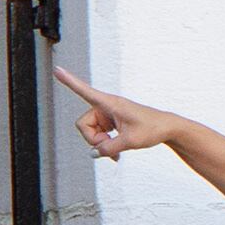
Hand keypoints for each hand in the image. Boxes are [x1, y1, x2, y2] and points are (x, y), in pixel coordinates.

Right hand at [55, 68, 186, 161]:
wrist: (167, 128)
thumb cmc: (152, 128)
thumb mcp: (130, 141)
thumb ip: (108, 148)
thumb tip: (93, 153)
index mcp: (110, 103)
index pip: (85, 91)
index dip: (69, 81)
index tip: (57, 69)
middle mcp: (105, 107)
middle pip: (82, 125)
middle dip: (92, 139)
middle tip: (109, 146)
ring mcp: (107, 115)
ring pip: (90, 132)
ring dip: (100, 144)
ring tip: (116, 153)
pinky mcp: (110, 123)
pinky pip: (98, 136)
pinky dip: (104, 146)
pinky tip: (115, 155)